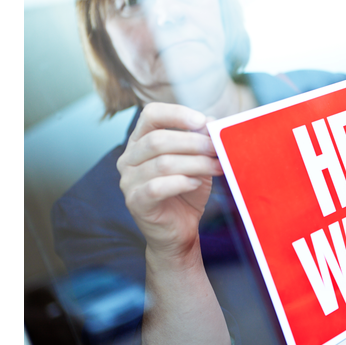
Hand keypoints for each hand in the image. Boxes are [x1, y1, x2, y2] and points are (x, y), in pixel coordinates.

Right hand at [116, 102, 222, 261]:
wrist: (180, 230)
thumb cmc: (187, 191)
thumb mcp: (197, 161)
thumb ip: (201, 140)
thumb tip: (212, 122)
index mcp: (140, 141)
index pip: (150, 115)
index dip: (176, 114)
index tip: (203, 120)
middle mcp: (129, 158)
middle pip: (158, 140)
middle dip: (193, 142)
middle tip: (217, 147)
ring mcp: (129, 181)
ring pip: (162, 164)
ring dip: (195, 163)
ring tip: (216, 166)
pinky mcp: (135, 202)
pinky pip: (156, 187)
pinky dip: (180, 182)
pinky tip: (195, 183)